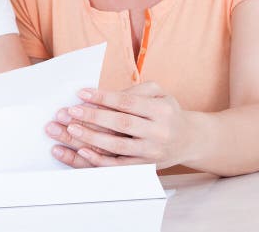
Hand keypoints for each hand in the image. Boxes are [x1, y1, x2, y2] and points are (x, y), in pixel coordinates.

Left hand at [46, 82, 191, 168]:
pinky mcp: (144, 168)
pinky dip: (99, 160)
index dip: (103, 98)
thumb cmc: (166, 112)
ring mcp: (152, 153)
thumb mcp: (158, 94)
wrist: (189, 140)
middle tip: (69, 112)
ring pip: (117, 147)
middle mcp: (158, 133)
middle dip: (92, 118)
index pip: (127, 103)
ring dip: (90, 138)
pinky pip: (118, 166)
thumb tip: (104, 95)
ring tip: (69, 130)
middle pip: (120, 125)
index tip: (81, 93)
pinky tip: (81, 152)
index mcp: (161, 111)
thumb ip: (134, 91)